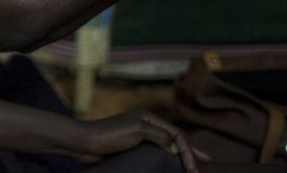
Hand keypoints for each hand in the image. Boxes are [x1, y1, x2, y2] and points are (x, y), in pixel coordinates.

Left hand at [81, 110, 206, 172]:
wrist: (85, 143)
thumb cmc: (109, 135)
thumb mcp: (137, 131)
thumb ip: (159, 136)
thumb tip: (177, 147)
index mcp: (149, 118)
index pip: (177, 135)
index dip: (188, 151)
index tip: (194, 168)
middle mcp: (146, 125)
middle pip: (174, 139)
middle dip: (189, 152)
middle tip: (201, 167)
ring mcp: (139, 136)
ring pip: (165, 147)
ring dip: (178, 157)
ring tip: (190, 167)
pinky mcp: (131, 147)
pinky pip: (154, 153)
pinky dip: (165, 160)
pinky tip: (169, 167)